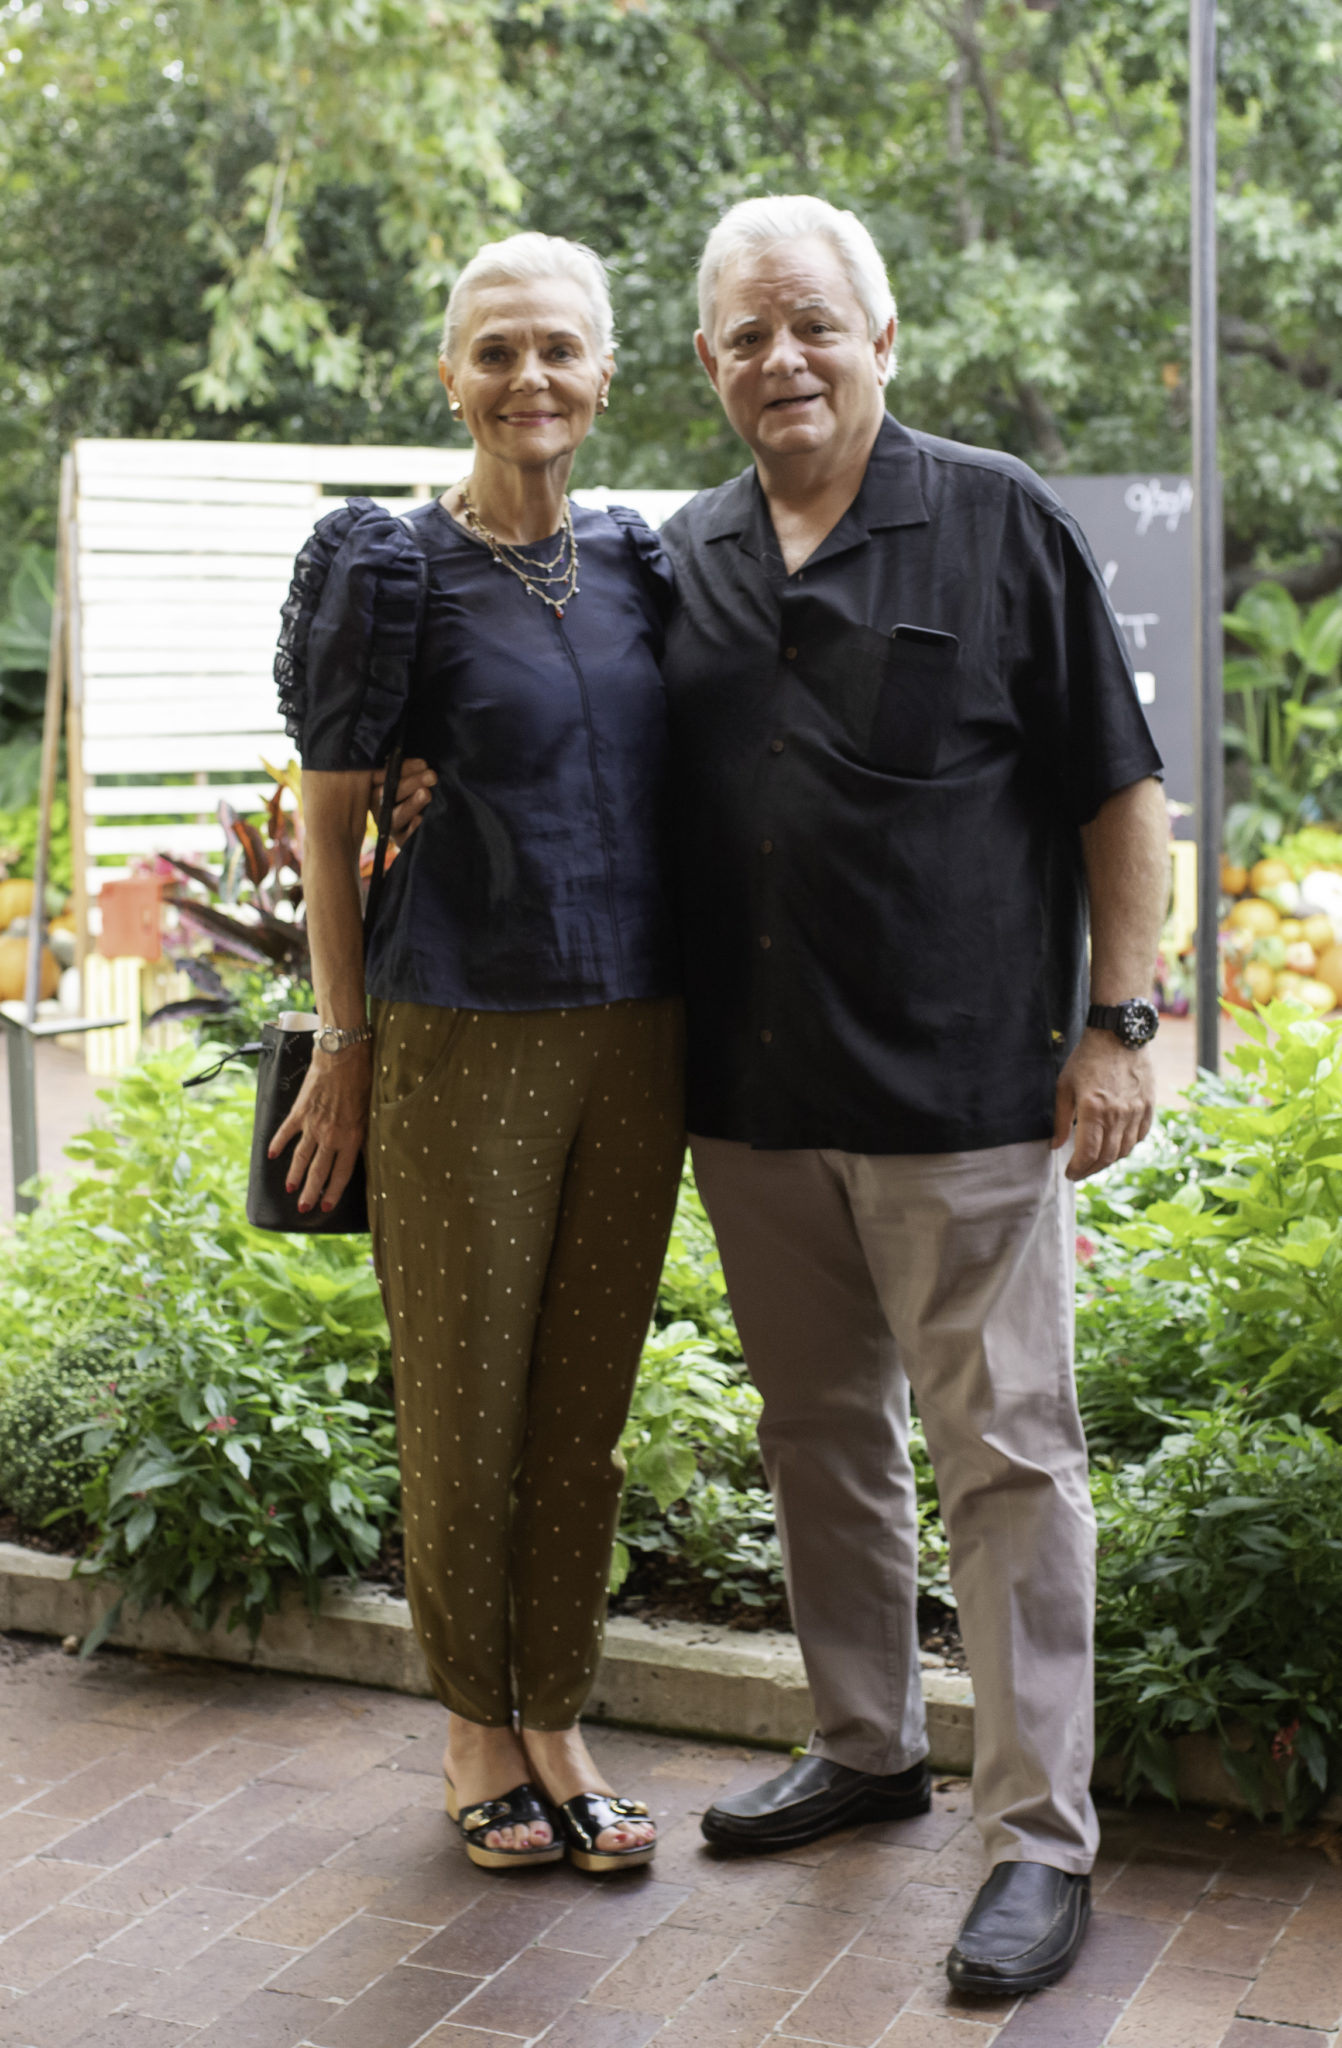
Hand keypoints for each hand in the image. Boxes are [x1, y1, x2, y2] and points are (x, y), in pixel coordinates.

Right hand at [268, 1041, 371, 1212]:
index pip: (342, 1173)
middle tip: (304, 1208)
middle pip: (319, 1171)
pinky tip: (271, 1155)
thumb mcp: (371, 1110)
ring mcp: (313, 1125)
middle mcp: (331, 1136)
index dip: (333, 1191)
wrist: (342, 1056)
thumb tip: (366, 1151)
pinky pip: (285, 1132)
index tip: (326, 1206)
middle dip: (311, 1192)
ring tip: (290, 1189)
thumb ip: (365, 1133)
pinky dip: (277, 1144)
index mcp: (352, 1137)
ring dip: (295, 1175)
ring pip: (301, 1157)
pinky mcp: (299, 1112)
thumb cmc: (362, 1079)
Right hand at [370, 755, 436, 847]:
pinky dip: (411, 829)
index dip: (403, 769)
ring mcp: (387, 823)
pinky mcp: (399, 840)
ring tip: (426, 794)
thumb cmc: (413, 788)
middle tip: (432, 775)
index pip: (383, 774)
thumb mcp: (407, 775)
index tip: (423, 763)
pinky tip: (420, 820)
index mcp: (374, 785)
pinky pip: (403, 837)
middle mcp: (376, 805)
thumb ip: (407, 768)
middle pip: (386, 794)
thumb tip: (422, 763)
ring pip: (395, 816)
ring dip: (411, 804)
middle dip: (411, 783)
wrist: (421, 819)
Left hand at [1052, 1029, 1155, 1181]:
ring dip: (1109, 1161)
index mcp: (1093, 1109)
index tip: (1069, 1173)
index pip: (1088, 1154)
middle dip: (1091, 1170)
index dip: (1078, 1169)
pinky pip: (1140, 1136)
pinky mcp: (1148, 1106)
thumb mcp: (1065, 1086)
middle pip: (1107, 1157)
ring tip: (1095, 1161)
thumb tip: (1056, 1147)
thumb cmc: (1086, 1059)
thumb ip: (1061, 1120)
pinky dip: (1127, 1146)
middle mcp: (1118, 1114)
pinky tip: (1115, 1145)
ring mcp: (1136, 1111)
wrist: (1118, 1035)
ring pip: (1124, 1150)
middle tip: (1080, 1172)